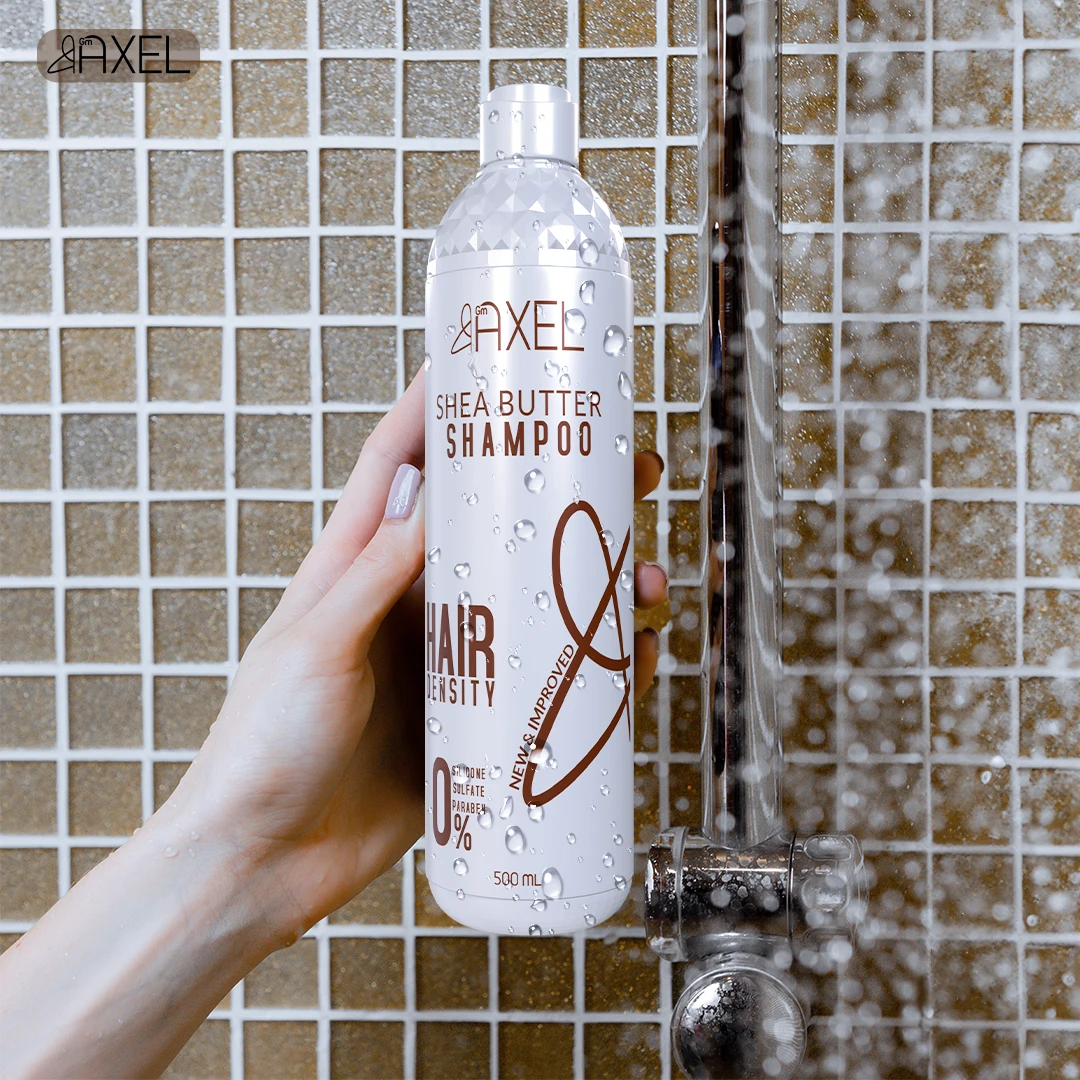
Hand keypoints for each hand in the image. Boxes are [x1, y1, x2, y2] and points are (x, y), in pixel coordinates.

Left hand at [163, 369, 669, 940]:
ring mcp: (446, 662)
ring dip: (592, 584)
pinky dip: (590, 666)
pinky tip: (630, 660)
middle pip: (494, 527)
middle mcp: (408, 605)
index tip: (490, 362)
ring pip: (534, 601)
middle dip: (558, 493)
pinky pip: (543, 681)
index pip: (401, 466)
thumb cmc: (263, 748)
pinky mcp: (473, 723)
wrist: (262, 863)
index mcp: (354, 569)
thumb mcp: (312, 645)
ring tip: (643, 578)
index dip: (441, 408)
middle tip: (625, 472)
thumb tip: (435, 495)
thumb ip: (372, 574)